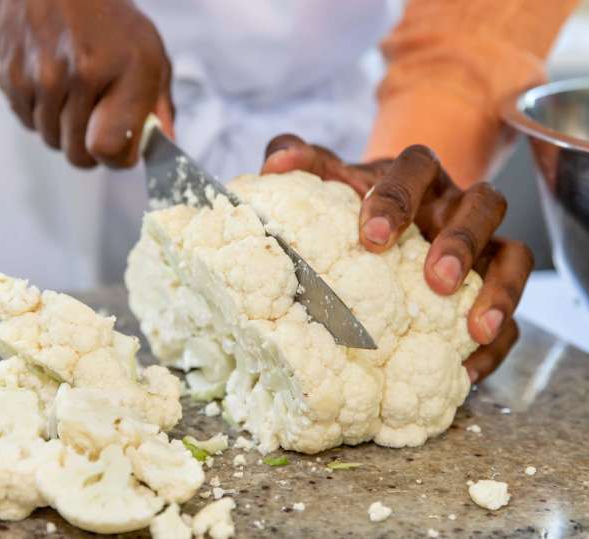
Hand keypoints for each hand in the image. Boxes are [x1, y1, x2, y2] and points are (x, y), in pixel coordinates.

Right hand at [0, 0, 172, 167]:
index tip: (123, 148)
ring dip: (63, 129)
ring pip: (51, 140)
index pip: (110, 150)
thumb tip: (165, 146)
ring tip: (74, 95)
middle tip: (97, 122)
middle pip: (78, 155)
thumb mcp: (150, 54)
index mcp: (125, 72)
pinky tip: (51, 84)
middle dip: (90, 148)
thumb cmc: (108, 17)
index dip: (118, 158)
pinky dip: (39, 112)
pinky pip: (27, 121)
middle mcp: (80, 76)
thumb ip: (159, 107)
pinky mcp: (10, 75)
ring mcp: (41, 76)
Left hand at [261, 134, 533, 382]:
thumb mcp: (330, 178)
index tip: (370, 236)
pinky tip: (468, 369)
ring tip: (473, 328)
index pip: (416, 169)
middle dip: (461, 241)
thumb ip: (303, 162)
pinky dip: (497, 342)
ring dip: (498, 289)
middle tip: (433, 280)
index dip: (398, 198)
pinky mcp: (493, 285)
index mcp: (417, 175)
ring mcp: (482, 245)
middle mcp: (456, 205)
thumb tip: (275, 165)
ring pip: (513, 255)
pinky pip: (513, 312)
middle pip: (483, 204)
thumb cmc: (358, 200)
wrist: (391, 218)